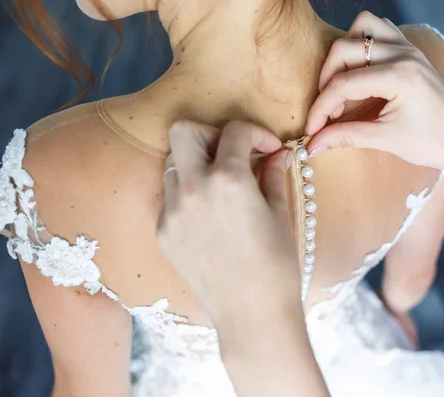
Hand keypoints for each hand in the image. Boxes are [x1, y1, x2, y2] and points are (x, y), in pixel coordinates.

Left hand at [156, 120, 300, 329]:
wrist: (251, 313)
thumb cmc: (275, 265)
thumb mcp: (280, 213)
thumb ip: (274, 174)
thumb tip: (279, 153)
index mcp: (228, 180)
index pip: (234, 131)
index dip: (257, 133)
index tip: (269, 148)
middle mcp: (193, 189)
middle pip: (183, 131)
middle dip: (211, 133)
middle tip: (233, 152)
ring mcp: (172, 211)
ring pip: (172, 163)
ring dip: (196, 162)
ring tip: (222, 183)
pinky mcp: (163, 232)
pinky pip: (170, 196)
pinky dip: (189, 192)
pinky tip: (211, 212)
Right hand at [305, 11, 443, 171]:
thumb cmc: (432, 143)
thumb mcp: (386, 140)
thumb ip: (345, 136)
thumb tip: (312, 144)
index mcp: (399, 76)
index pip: (343, 84)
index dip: (321, 108)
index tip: (312, 129)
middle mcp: (403, 53)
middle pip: (344, 49)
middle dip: (327, 80)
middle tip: (328, 111)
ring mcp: (408, 47)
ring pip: (360, 27)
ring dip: (343, 54)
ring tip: (342, 84)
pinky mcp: (410, 50)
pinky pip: (379, 30)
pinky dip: (362, 43)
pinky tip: (361, 71)